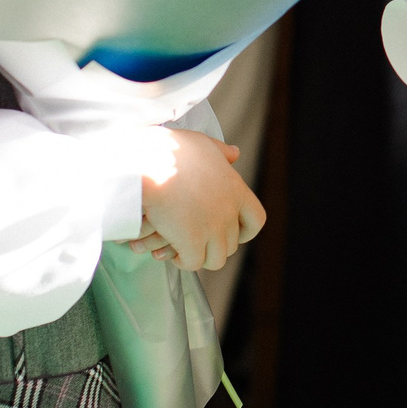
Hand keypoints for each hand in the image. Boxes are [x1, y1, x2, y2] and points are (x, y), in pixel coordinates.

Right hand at [129, 132, 264, 271]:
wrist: (150, 165)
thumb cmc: (171, 150)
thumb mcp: (202, 143)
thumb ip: (220, 152)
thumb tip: (235, 153)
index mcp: (236, 189)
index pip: (256, 220)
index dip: (245, 231)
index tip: (232, 232)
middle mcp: (228, 212)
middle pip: (232, 244)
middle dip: (215, 245)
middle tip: (196, 240)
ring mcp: (212, 230)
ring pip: (216, 260)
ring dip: (200, 256)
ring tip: (183, 248)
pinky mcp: (192, 243)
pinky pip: (193, 263)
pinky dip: (183, 261)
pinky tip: (171, 252)